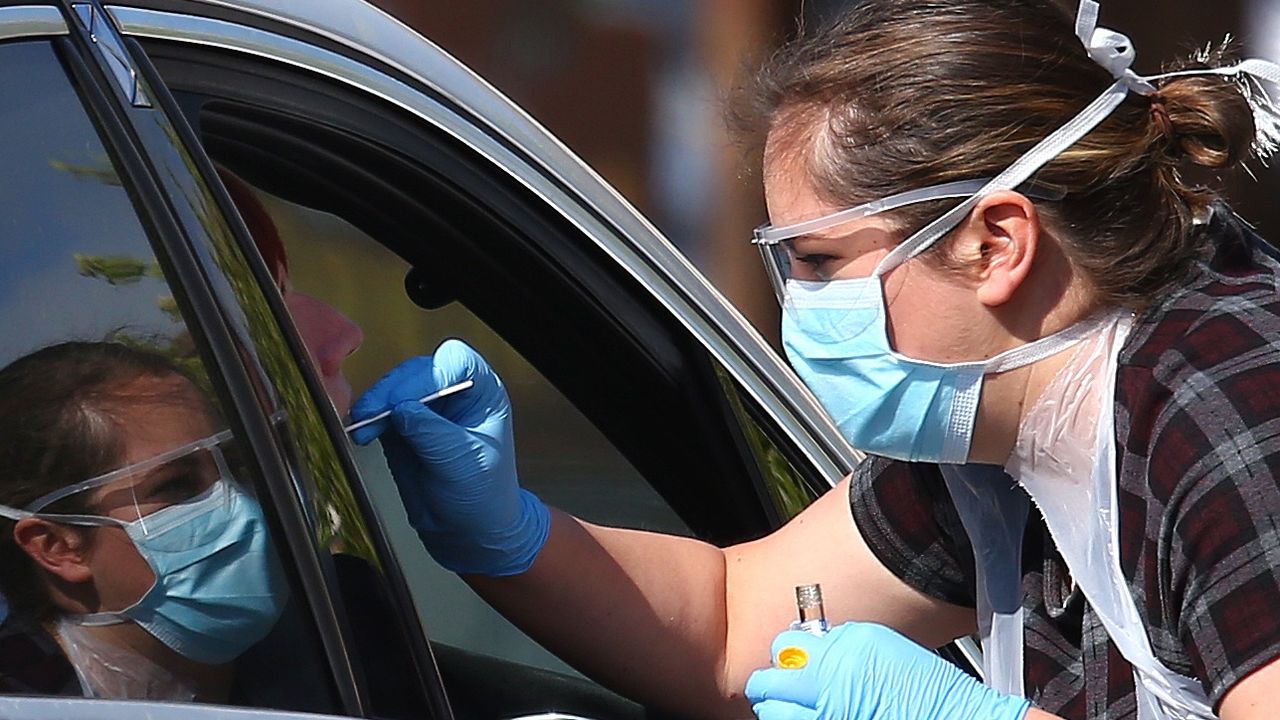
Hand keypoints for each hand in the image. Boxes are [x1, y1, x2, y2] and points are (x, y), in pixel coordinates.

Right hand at [349, 339, 549, 575]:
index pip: (456, 361)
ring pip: (395, 388)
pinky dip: (369, 419)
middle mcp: (456, 395)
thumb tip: (401, 410)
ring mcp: (428, 410)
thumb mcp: (463, 465)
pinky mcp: (404, 427)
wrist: (470, 533)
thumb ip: (432, 434)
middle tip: (373, 413)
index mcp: (483, 394)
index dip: (429, 376)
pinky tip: (362, 433)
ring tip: (363, 427)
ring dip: (376, 404)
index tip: (406, 401)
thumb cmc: (484, 499)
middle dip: (393, 390)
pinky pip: (381, 412)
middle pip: (418, 371)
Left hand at [745, 623, 1029, 719]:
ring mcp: (827, 717)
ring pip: (773, 715)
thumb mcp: (880, 648)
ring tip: (791, 709)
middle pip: (767, 685)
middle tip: (777, 689)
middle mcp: (828, 688)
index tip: (788, 661)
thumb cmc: (926, 689)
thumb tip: (809, 650)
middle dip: (769, 686)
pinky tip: (807, 719)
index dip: (784, 655)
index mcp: (841, 655)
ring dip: (777, 710)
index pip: (783, 647)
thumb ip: (839, 646)